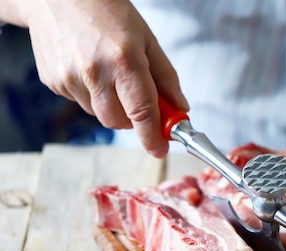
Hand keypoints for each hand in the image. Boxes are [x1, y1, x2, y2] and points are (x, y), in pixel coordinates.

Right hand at [7, 0, 187, 156]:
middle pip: (119, 122)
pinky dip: (91, 95)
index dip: (152, 136)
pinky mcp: (52, 82)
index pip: (142, 112)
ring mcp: (68, 78)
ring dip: (112, 106)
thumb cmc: (107, 11)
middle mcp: (93, 72)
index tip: (160, 149)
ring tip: (110, 73)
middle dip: (134, 120)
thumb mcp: (147, 39)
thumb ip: (165, 78)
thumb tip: (179, 109)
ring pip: (99, 115)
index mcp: (123, 60)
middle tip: (140, 101)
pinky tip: (89, 68)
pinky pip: (80, 102)